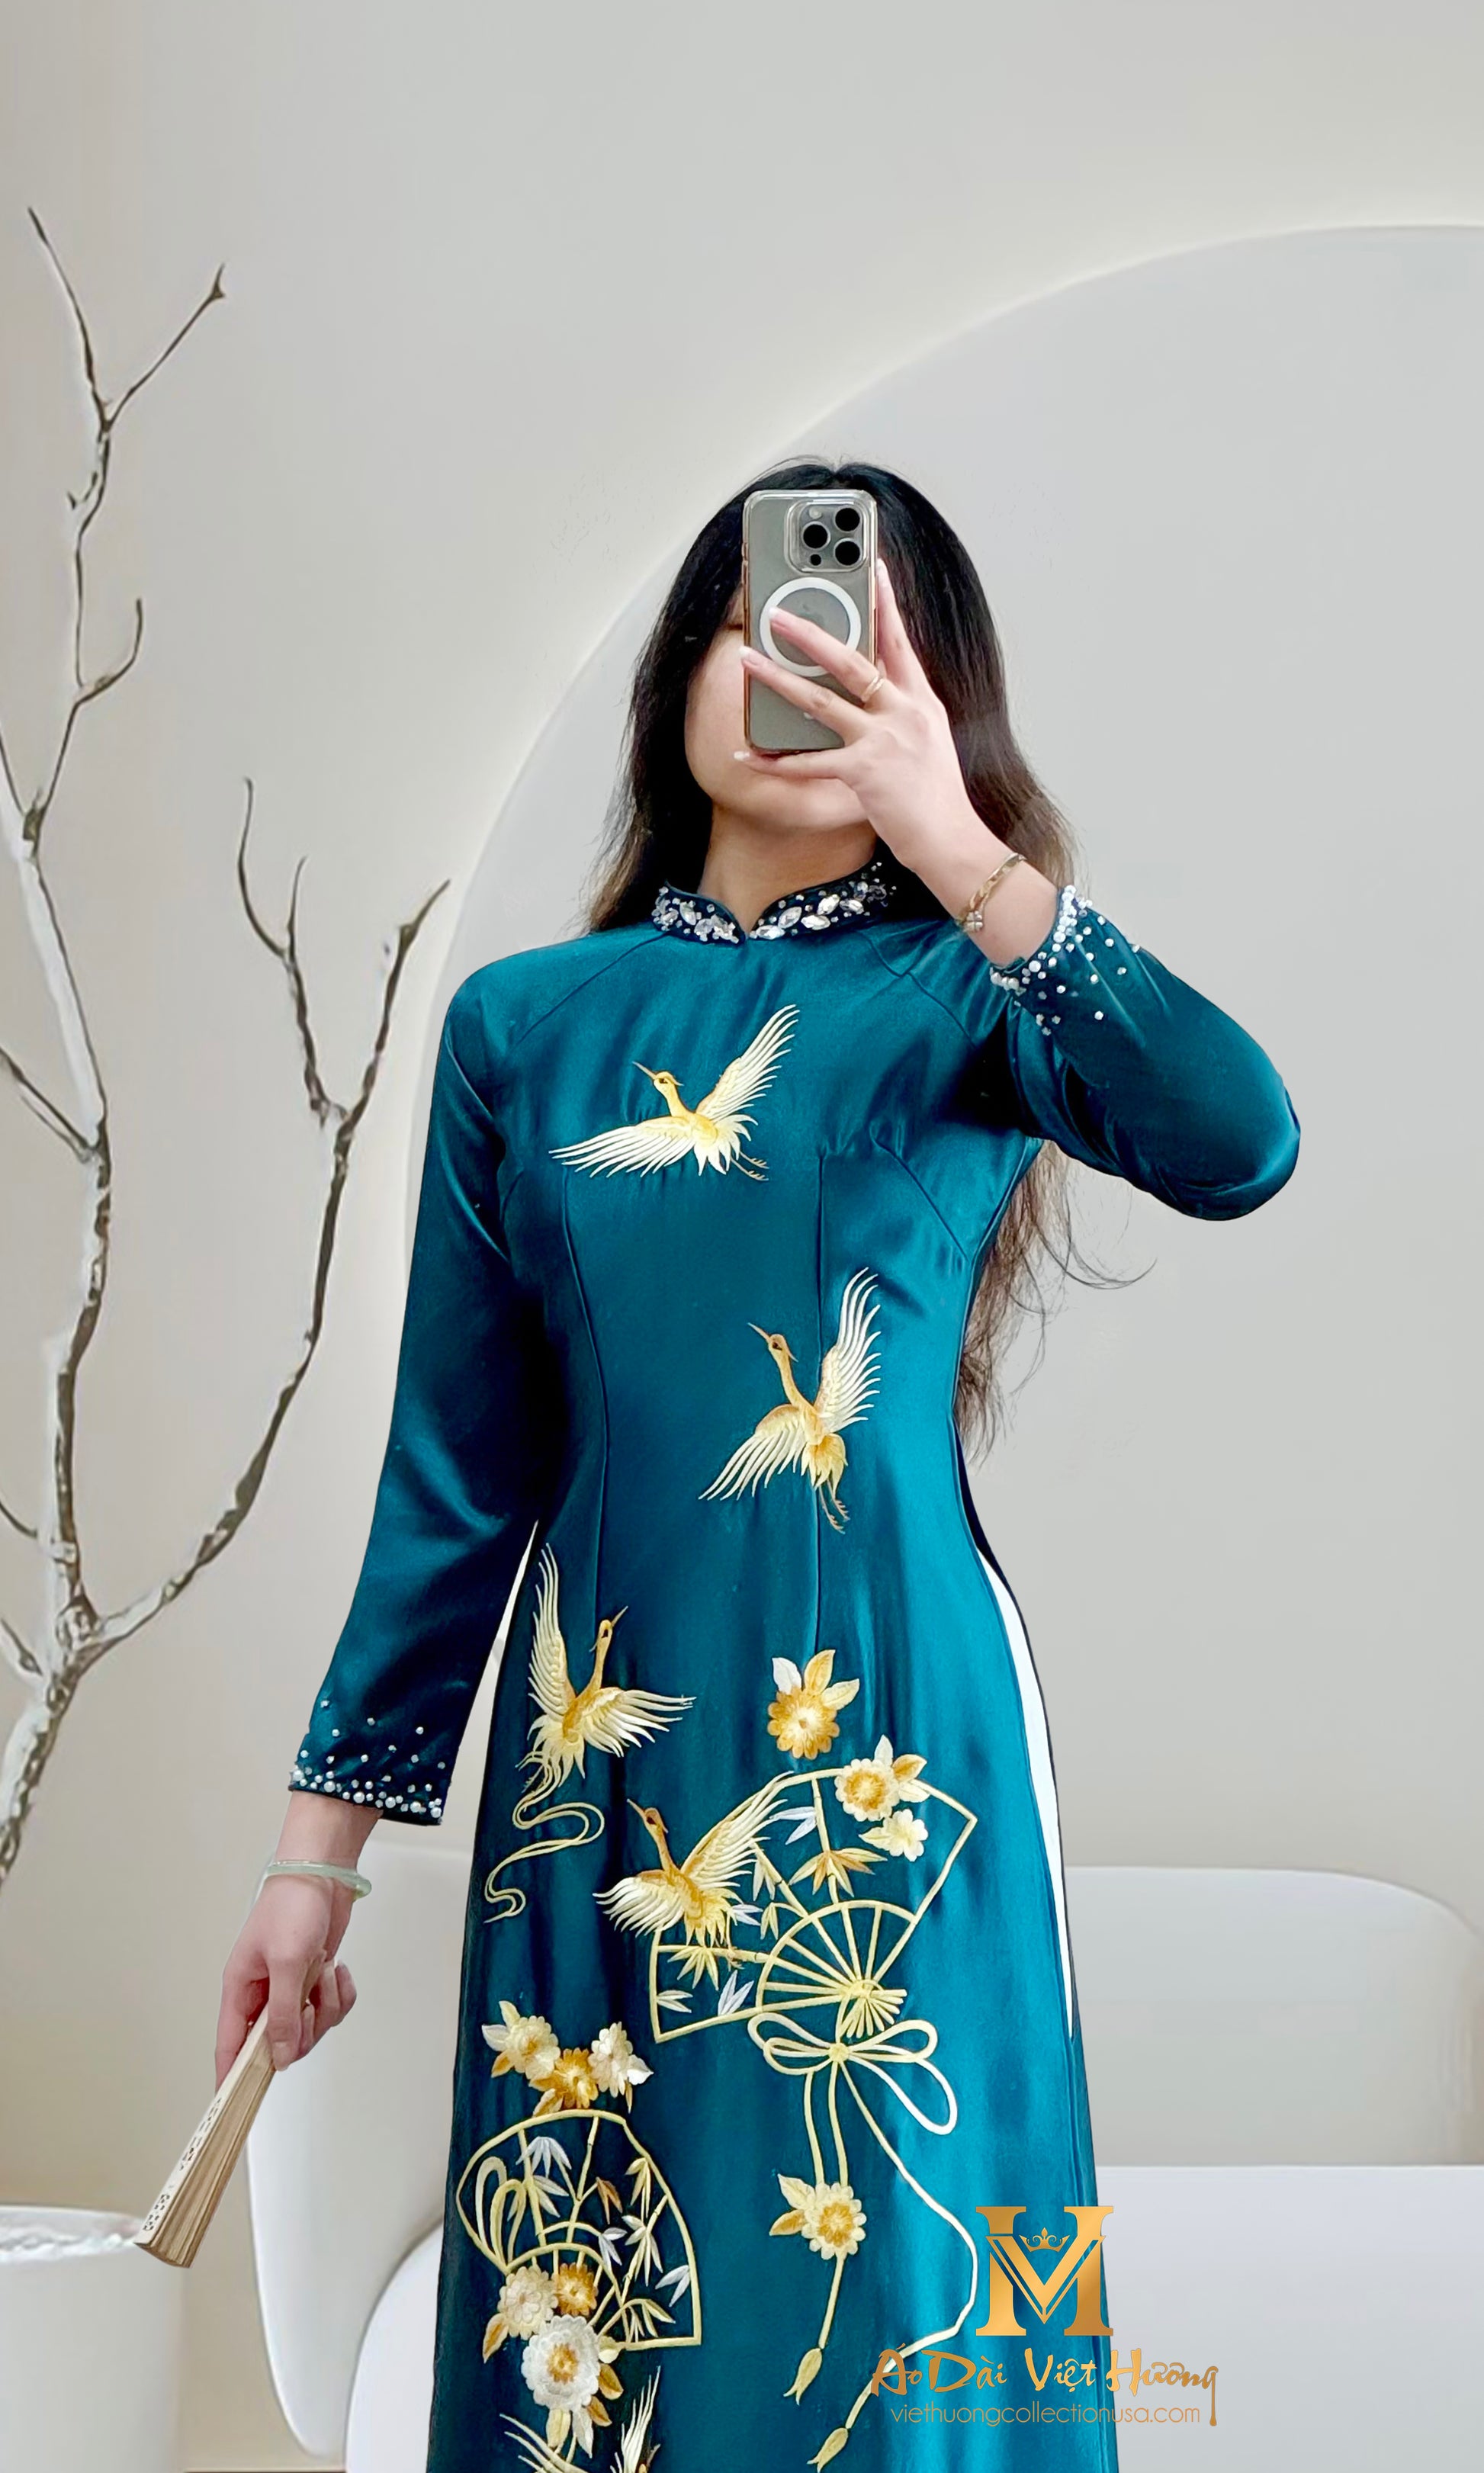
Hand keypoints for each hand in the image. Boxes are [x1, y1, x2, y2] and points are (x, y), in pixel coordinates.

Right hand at [216, 1873, 357, 2086]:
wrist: (323, 1874)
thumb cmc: (293, 1907)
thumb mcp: (286, 1963)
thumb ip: (282, 2014)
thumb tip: (279, 2057)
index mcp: (240, 1989)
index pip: (228, 2045)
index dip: (230, 2077)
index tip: (233, 2106)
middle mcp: (262, 1994)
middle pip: (277, 2043)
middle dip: (302, 2030)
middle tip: (311, 2003)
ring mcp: (290, 1988)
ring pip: (309, 2027)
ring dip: (326, 2006)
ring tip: (326, 1973)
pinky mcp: (314, 1981)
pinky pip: (330, 2008)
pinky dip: (341, 1994)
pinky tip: (337, 1969)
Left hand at [736, 555, 1060, 964]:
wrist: (952, 840)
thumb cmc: (938, 798)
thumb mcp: (930, 742)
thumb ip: (902, 713)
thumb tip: (869, 695)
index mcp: (921, 701)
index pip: (900, 641)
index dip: (885, 602)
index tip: (873, 566)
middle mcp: (903, 713)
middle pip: (851, 661)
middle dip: (811, 633)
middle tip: (779, 612)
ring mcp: (884, 741)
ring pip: (821, 701)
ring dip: (779, 680)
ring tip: (749, 660)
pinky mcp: (864, 773)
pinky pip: (811, 763)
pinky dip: (778, 761)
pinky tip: (750, 754)